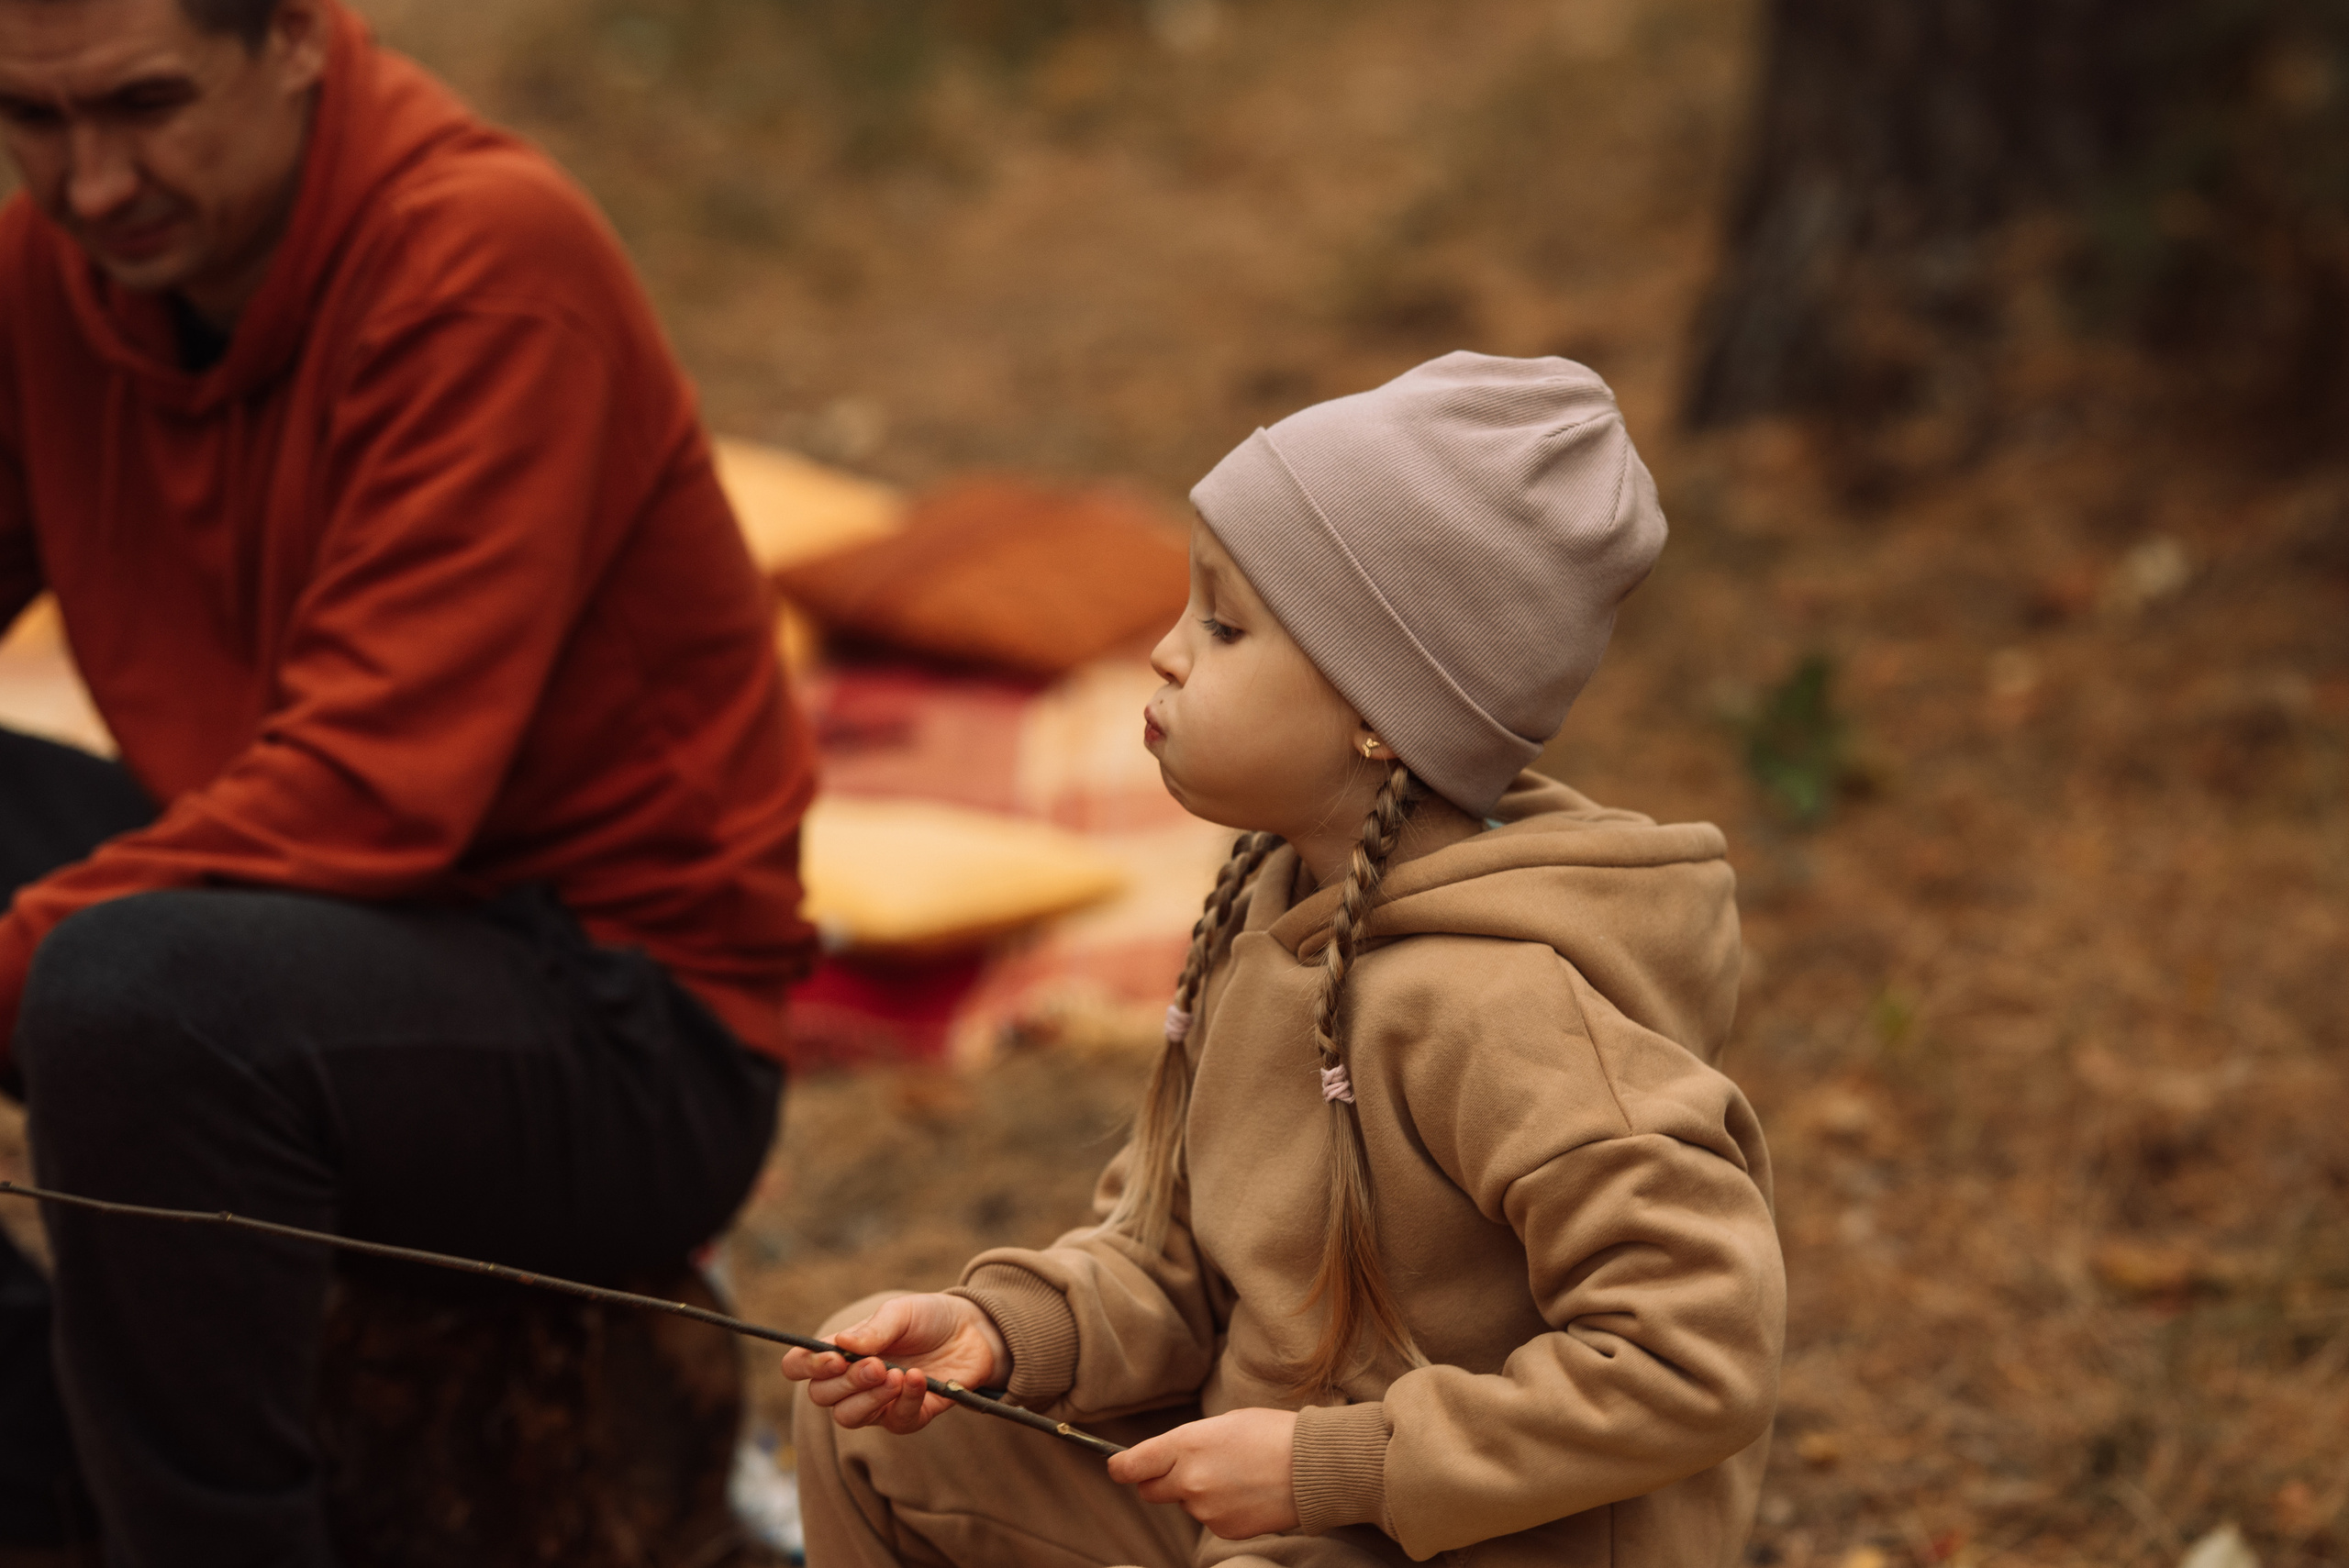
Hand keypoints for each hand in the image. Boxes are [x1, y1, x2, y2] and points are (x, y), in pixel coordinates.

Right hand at [780, 1293, 1010, 1435]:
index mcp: (842, 1351)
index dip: (805, 1366)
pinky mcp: (907, 1417)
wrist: (975, 1332)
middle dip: (844, 1382)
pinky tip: (919, 1379)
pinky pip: (895, 1421)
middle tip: (876, 1364)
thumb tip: (842, 1344)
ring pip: (849, 1417)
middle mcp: (852, 1381)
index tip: (831, 1358)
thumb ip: (873, 1329)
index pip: (800, 1367)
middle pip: (822, 1396)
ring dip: (869, 1397)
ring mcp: (878, 1402)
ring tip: (895, 1374)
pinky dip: (906, 1399)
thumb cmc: (929, 1318)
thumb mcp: (901, 1312)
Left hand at [1107, 1407, 1299, 1539]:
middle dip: (1159, 1481)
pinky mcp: (1224, 1531)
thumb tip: (1168, 1457)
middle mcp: (1188, 1481)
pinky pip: (1209, 1520)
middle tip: (1184, 1468)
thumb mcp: (1223, 1423)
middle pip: (1149, 1492)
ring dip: (1197, 1493)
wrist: (1314, 1467)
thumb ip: (1188, 1443)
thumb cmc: (1272, 1433)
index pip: (1130, 1466)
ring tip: (1234, 1475)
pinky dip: (1220, 1509)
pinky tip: (1245, 1493)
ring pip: (1184, 1504)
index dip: (1119, 1467)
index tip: (1117, 1466)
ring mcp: (1206, 1510)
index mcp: (1185, 1445)